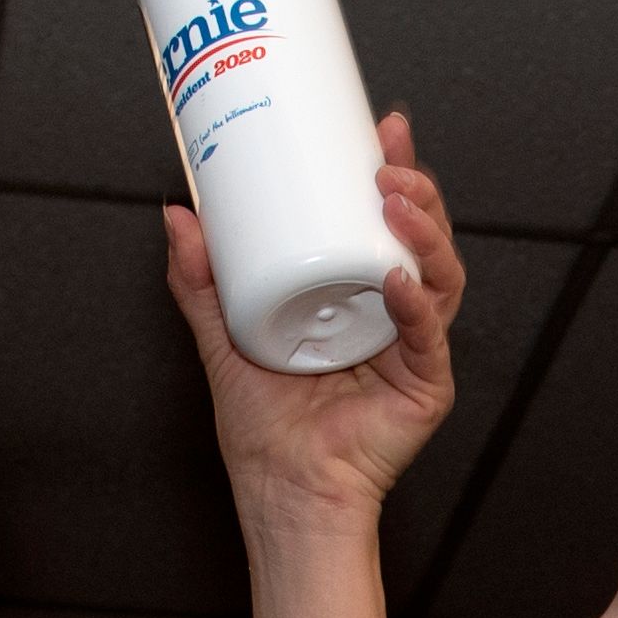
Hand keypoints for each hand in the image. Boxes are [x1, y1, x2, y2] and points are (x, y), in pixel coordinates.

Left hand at [169, 106, 465, 540]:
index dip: (391, 171)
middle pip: (423, 238)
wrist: (282, 490)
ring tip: (394, 201)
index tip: (380, 127)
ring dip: (424, 231)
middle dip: (416, 189)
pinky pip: (429, 336)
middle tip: (387, 159)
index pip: (384, 221)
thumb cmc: (265, 430)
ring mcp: (416, 349)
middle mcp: (394, 316)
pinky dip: (415, 304)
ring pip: (439, 275)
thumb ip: (201, 279)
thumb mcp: (223, 335)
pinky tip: (396, 278)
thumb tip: (178, 214)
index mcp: (357, 296)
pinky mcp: (427, 386)